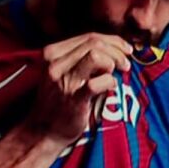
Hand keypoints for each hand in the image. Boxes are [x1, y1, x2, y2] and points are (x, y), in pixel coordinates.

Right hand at [25, 33, 131, 149]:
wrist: (43, 130)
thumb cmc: (58, 100)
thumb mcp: (62, 71)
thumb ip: (81, 58)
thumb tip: (113, 47)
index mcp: (53, 54)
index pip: (89, 37)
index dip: (112, 40)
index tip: (125, 49)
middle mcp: (56, 64)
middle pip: (94, 43)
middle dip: (117, 50)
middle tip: (126, 63)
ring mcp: (64, 81)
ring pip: (96, 56)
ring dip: (114, 61)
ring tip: (119, 72)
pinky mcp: (74, 99)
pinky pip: (98, 82)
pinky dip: (111, 81)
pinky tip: (112, 86)